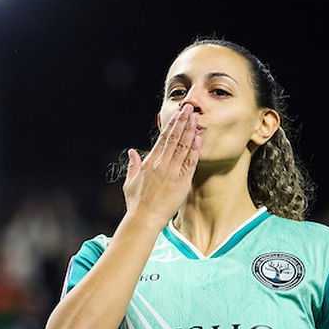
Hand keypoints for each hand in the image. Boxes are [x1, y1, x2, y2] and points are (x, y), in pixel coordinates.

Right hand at [122, 103, 201, 226]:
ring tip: (196, 118)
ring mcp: (171, 173)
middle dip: (182, 122)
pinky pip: (190, 162)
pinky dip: (194, 150)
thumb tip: (132, 152)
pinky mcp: (181, 182)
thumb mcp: (129, 182)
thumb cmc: (136, 204)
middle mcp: (160, 164)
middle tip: (190, 109)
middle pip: (174, 139)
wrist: (143, 219)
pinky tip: (199, 138)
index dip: (171, 126)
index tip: (178, 115)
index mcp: (149, 163)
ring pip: (183, 147)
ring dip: (190, 131)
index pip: (162, 139)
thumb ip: (132, 165)